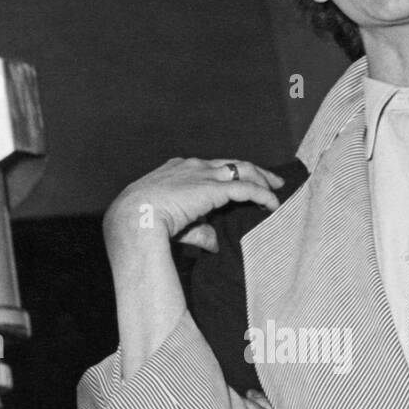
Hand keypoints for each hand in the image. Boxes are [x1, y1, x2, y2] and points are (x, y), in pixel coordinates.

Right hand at [103, 156, 284, 267]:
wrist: (133, 219)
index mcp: (176, 170)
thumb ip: (196, 230)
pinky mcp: (212, 188)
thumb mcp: (171, 224)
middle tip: (271, 181)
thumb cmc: (141, 223)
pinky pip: (245, 188)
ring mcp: (202, 174)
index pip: (210, 168)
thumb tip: (214, 244)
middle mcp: (191, 166)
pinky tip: (272, 204)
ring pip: (242, 170)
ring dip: (262, 179)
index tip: (240, 183)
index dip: (228, 175)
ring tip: (276, 190)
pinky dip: (261, 194)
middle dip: (253, 171)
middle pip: (230, 163)